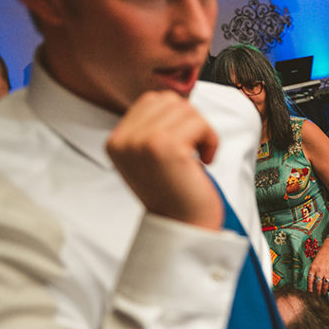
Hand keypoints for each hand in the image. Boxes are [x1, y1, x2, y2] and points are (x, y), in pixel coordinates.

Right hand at [106, 90, 222, 229]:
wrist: (183, 227)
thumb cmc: (176, 193)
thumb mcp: (150, 158)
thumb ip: (151, 129)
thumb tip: (175, 102)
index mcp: (116, 141)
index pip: (151, 100)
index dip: (177, 118)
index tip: (183, 146)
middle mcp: (124, 140)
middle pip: (170, 101)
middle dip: (191, 122)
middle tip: (194, 150)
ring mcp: (142, 142)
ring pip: (186, 109)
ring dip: (202, 131)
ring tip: (199, 156)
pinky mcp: (166, 148)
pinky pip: (200, 123)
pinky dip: (211, 140)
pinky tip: (206, 161)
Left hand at [307, 244, 328, 294]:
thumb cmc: (320, 257)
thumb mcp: (313, 264)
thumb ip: (313, 273)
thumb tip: (313, 283)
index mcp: (312, 269)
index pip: (310, 281)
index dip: (309, 288)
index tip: (310, 293)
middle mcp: (319, 271)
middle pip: (318, 284)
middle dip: (317, 292)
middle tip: (317, 296)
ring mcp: (326, 272)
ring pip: (325, 284)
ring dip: (324, 290)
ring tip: (323, 294)